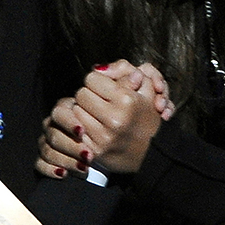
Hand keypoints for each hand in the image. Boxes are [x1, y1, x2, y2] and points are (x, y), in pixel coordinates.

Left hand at [36, 60, 168, 177]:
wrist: (149, 156)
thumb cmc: (146, 120)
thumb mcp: (146, 92)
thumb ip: (126, 72)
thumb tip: (102, 68)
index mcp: (127, 100)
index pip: (91, 78)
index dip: (97, 81)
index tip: (103, 89)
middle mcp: (114, 118)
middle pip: (81, 94)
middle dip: (88, 96)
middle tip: (98, 102)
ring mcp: (103, 136)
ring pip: (76, 112)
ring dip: (83, 111)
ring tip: (96, 115)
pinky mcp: (95, 151)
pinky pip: (76, 131)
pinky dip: (81, 128)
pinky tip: (93, 128)